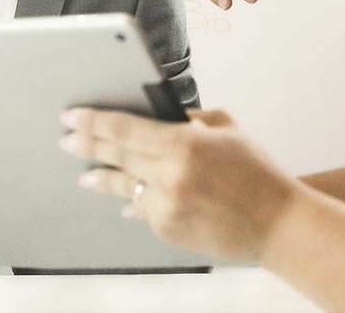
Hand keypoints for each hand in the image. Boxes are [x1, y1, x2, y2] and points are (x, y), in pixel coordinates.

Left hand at [60, 108, 300, 262]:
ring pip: (124, 185)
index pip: (125, 128)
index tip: (73, 116)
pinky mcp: (167, 229)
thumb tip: (163, 115)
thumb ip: (193, 119)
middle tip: (66, 137)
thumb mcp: (230, 129)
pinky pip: (142, 209)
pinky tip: (124, 198)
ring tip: (85, 172)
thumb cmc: (258, 173)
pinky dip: (134, 199)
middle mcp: (170, 175)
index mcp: (185, 143)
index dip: (94, 121)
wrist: (278, 224)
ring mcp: (166, 205)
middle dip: (87, 145)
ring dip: (101, 176)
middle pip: (116, 156)